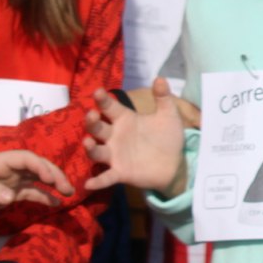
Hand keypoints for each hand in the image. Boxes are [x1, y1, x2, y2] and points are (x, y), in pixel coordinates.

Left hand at [0, 150, 74, 219]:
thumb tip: (11, 198)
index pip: (26, 158)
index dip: (40, 166)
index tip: (51, 179)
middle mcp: (9, 169)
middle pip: (37, 167)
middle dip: (54, 174)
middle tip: (68, 188)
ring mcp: (10, 182)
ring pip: (38, 179)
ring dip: (53, 184)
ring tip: (68, 194)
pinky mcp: (8, 195)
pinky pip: (31, 194)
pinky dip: (44, 197)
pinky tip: (56, 204)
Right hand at [84, 78, 193, 194]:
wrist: (175, 163)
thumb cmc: (167, 137)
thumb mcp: (168, 116)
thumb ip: (163, 98)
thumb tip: (160, 78)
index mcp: (125, 119)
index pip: (110, 107)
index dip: (103, 100)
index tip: (98, 91)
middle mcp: (115, 136)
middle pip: (98, 127)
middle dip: (92, 121)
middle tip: (91, 115)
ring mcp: (115, 155)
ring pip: (97, 151)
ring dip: (90, 147)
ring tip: (87, 142)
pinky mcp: (120, 172)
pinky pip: (106, 177)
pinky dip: (98, 181)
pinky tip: (89, 184)